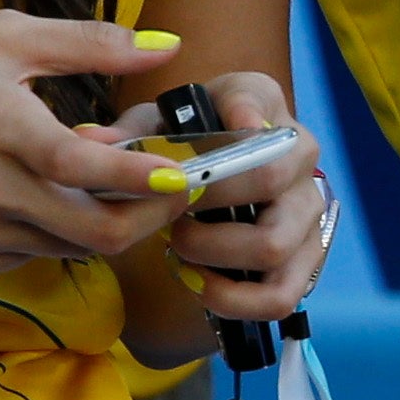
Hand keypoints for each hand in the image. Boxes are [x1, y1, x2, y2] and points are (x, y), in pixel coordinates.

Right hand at [0, 12, 193, 281]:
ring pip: (64, 245)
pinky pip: (28, 255)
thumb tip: (166, 46)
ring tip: (98, 177)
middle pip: (90, 229)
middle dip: (145, 215)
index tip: (180, 175)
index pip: (81, 165)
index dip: (137, 177)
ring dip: (98, 218)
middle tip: (170, 191)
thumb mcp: (0, 36)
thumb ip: (88, 42)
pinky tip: (41, 194)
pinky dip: (51, 230)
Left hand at [87, 73, 327, 320]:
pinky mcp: (307, 258)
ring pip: (274, 244)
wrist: (225, 165)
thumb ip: (129, 132)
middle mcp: (299, 151)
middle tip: (171, 213)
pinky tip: (200, 284)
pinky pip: (280, 294)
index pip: (254, 100)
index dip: (236, 115)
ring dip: (216, 254)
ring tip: (180, 248)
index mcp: (262, 101)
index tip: (212, 130)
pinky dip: (235, 299)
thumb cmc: (189, 137)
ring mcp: (309, 208)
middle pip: (267, 178)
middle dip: (208, 202)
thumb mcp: (158, 123)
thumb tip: (90, 140)